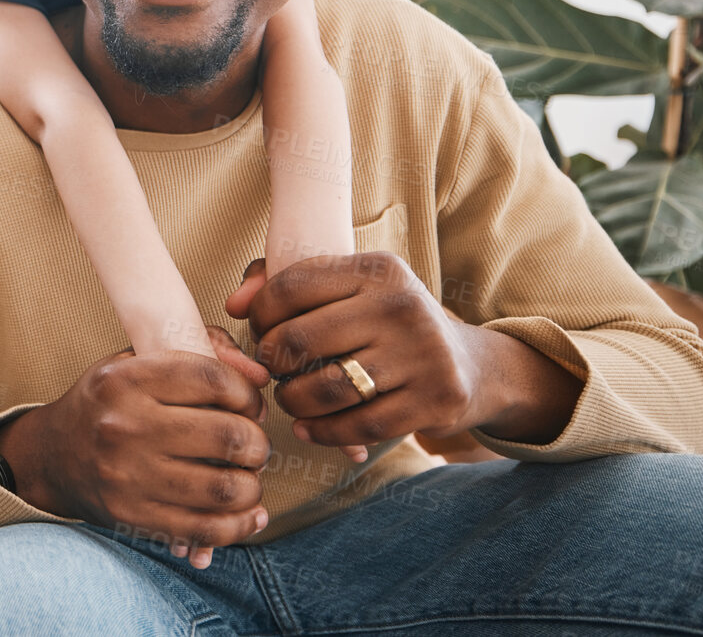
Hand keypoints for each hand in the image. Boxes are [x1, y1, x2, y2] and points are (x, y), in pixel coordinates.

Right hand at [0, 330, 272, 568]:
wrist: (53, 456)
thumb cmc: (107, 403)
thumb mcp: (136, 361)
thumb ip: (198, 351)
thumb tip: (260, 376)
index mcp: (126, 379)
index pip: (213, 379)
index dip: (246, 394)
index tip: (249, 405)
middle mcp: (125, 426)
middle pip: (227, 435)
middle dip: (256, 443)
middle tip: (253, 445)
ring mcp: (128, 476)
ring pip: (224, 488)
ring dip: (252, 485)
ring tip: (248, 477)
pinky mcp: (134, 517)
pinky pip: (206, 529)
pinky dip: (239, 525)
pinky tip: (246, 512)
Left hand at [224, 254, 580, 452]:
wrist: (469, 366)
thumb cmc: (384, 323)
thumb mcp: (348, 290)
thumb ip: (282, 283)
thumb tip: (232, 304)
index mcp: (377, 268)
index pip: (288, 288)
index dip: (259, 317)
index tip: (261, 334)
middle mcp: (402, 305)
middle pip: (297, 341)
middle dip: (271, 364)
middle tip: (274, 372)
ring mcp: (422, 354)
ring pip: (324, 390)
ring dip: (293, 402)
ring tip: (291, 400)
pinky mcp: (436, 400)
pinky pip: (356, 428)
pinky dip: (323, 433)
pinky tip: (310, 428)